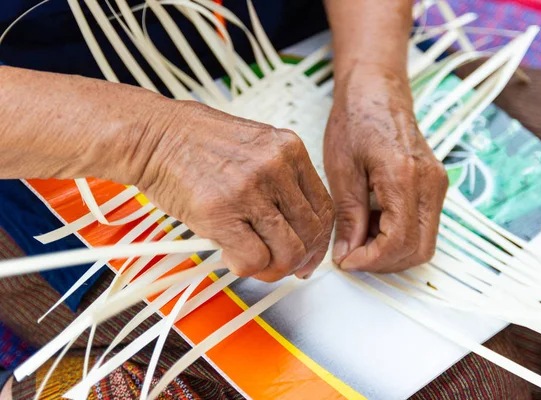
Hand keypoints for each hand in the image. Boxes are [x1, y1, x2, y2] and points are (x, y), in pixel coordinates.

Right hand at [131, 100, 333, 281]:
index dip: (319, 240)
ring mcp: (250, 190)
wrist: (152, 135)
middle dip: (298, 260)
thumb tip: (295, 226)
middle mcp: (275, 168)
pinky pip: (253, 259)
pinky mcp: (222, 212)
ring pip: (287, 251)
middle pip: (310, 233)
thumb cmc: (195, 142)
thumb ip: (280, 180)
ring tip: (253, 262)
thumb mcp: (254, 147)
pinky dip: (244, 267)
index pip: (323, 207)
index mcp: (288, 149)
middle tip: (282, 267)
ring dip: (272, 268)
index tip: (309, 253)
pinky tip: (229, 255)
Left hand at [324, 64, 447, 272]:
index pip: (399, 242)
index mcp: (404, 177)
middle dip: (384, 262)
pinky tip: (374, 220)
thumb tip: (347, 253)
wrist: (377, 91)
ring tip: (360, 234)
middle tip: (352, 254)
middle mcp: (430, 184)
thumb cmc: (356, 119)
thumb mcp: (342, 170)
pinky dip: (399, 235)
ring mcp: (437, 185)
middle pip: (419, 250)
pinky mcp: (434, 185)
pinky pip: (424, 225)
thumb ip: (348, 217)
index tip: (347, 261)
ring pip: (424, 242)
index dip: (371, 260)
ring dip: (392, 250)